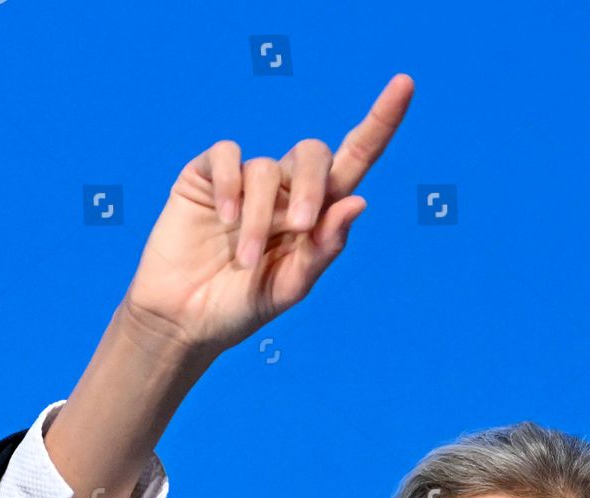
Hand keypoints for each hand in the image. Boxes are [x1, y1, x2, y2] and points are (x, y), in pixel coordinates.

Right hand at [119, 73, 413, 352]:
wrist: (184, 320)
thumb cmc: (241, 307)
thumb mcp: (291, 288)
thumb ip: (324, 249)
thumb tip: (359, 201)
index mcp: (317, 213)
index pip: (356, 158)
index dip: (381, 121)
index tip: (405, 84)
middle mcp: (285, 189)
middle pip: (314, 154)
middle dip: (312, 185)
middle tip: (301, 225)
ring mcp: (245, 180)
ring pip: (266, 168)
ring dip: (261, 217)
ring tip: (246, 260)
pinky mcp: (205, 176)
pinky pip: (227, 156)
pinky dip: (229, 185)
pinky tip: (225, 220)